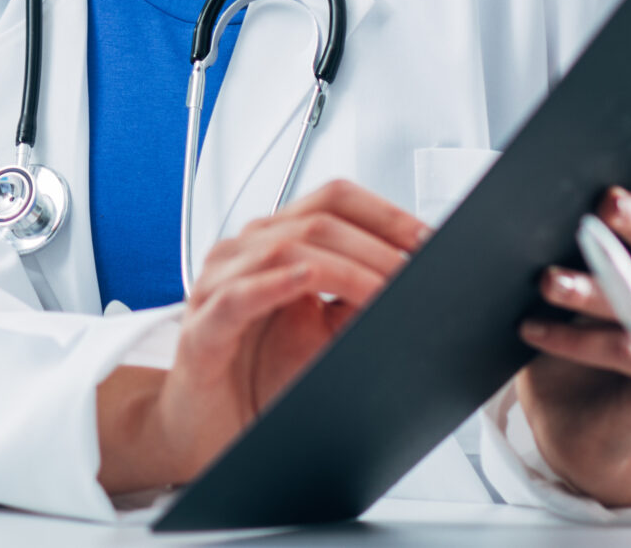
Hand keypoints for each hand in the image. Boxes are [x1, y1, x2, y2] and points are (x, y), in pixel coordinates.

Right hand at [97, 180, 428, 495]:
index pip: (332, 201)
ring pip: (284, 249)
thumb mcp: (324, 333)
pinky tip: (303, 283)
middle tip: (417, 274)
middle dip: (376, 246)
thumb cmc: (258, 376)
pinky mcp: (203, 329)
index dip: (384, 214)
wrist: (207, 429)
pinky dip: (273, 285)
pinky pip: (236, 297)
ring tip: (382, 291)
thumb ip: (355, 299)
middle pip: (316, 221)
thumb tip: (411, 279)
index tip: (428, 240)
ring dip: (345, 268)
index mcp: (274, 243)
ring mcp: (218, 286)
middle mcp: (244, 253)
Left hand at [516, 130, 630, 506]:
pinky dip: (574, 340)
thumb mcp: (558, 278)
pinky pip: (625, 351)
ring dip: (595, 289)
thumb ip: (545, 240)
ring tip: (547, 280)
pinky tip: (534, 330)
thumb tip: (481, 202)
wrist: (577, 420)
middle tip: (606, 203)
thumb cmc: (571, 336)